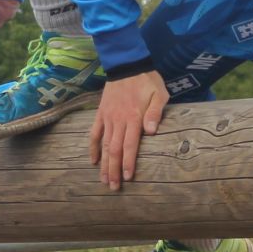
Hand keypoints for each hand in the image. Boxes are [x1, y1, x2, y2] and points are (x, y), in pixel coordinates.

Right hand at [88, 71, 167, 190]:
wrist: (127, 65)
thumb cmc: (147, 81)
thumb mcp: (159, 94)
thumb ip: (155, 113)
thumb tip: (151, 131)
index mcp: (133, 117)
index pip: (130, 145)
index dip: (128, 163)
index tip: (128, 178)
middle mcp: (118, 120)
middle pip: (115, 150)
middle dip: (114, 170)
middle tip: (114, 187)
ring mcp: (107, 118)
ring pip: (104, 145)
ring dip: (104, 164)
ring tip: (104, 180)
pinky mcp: (101, 114)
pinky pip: (94, 133)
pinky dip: (93, 148)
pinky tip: (93, 161)